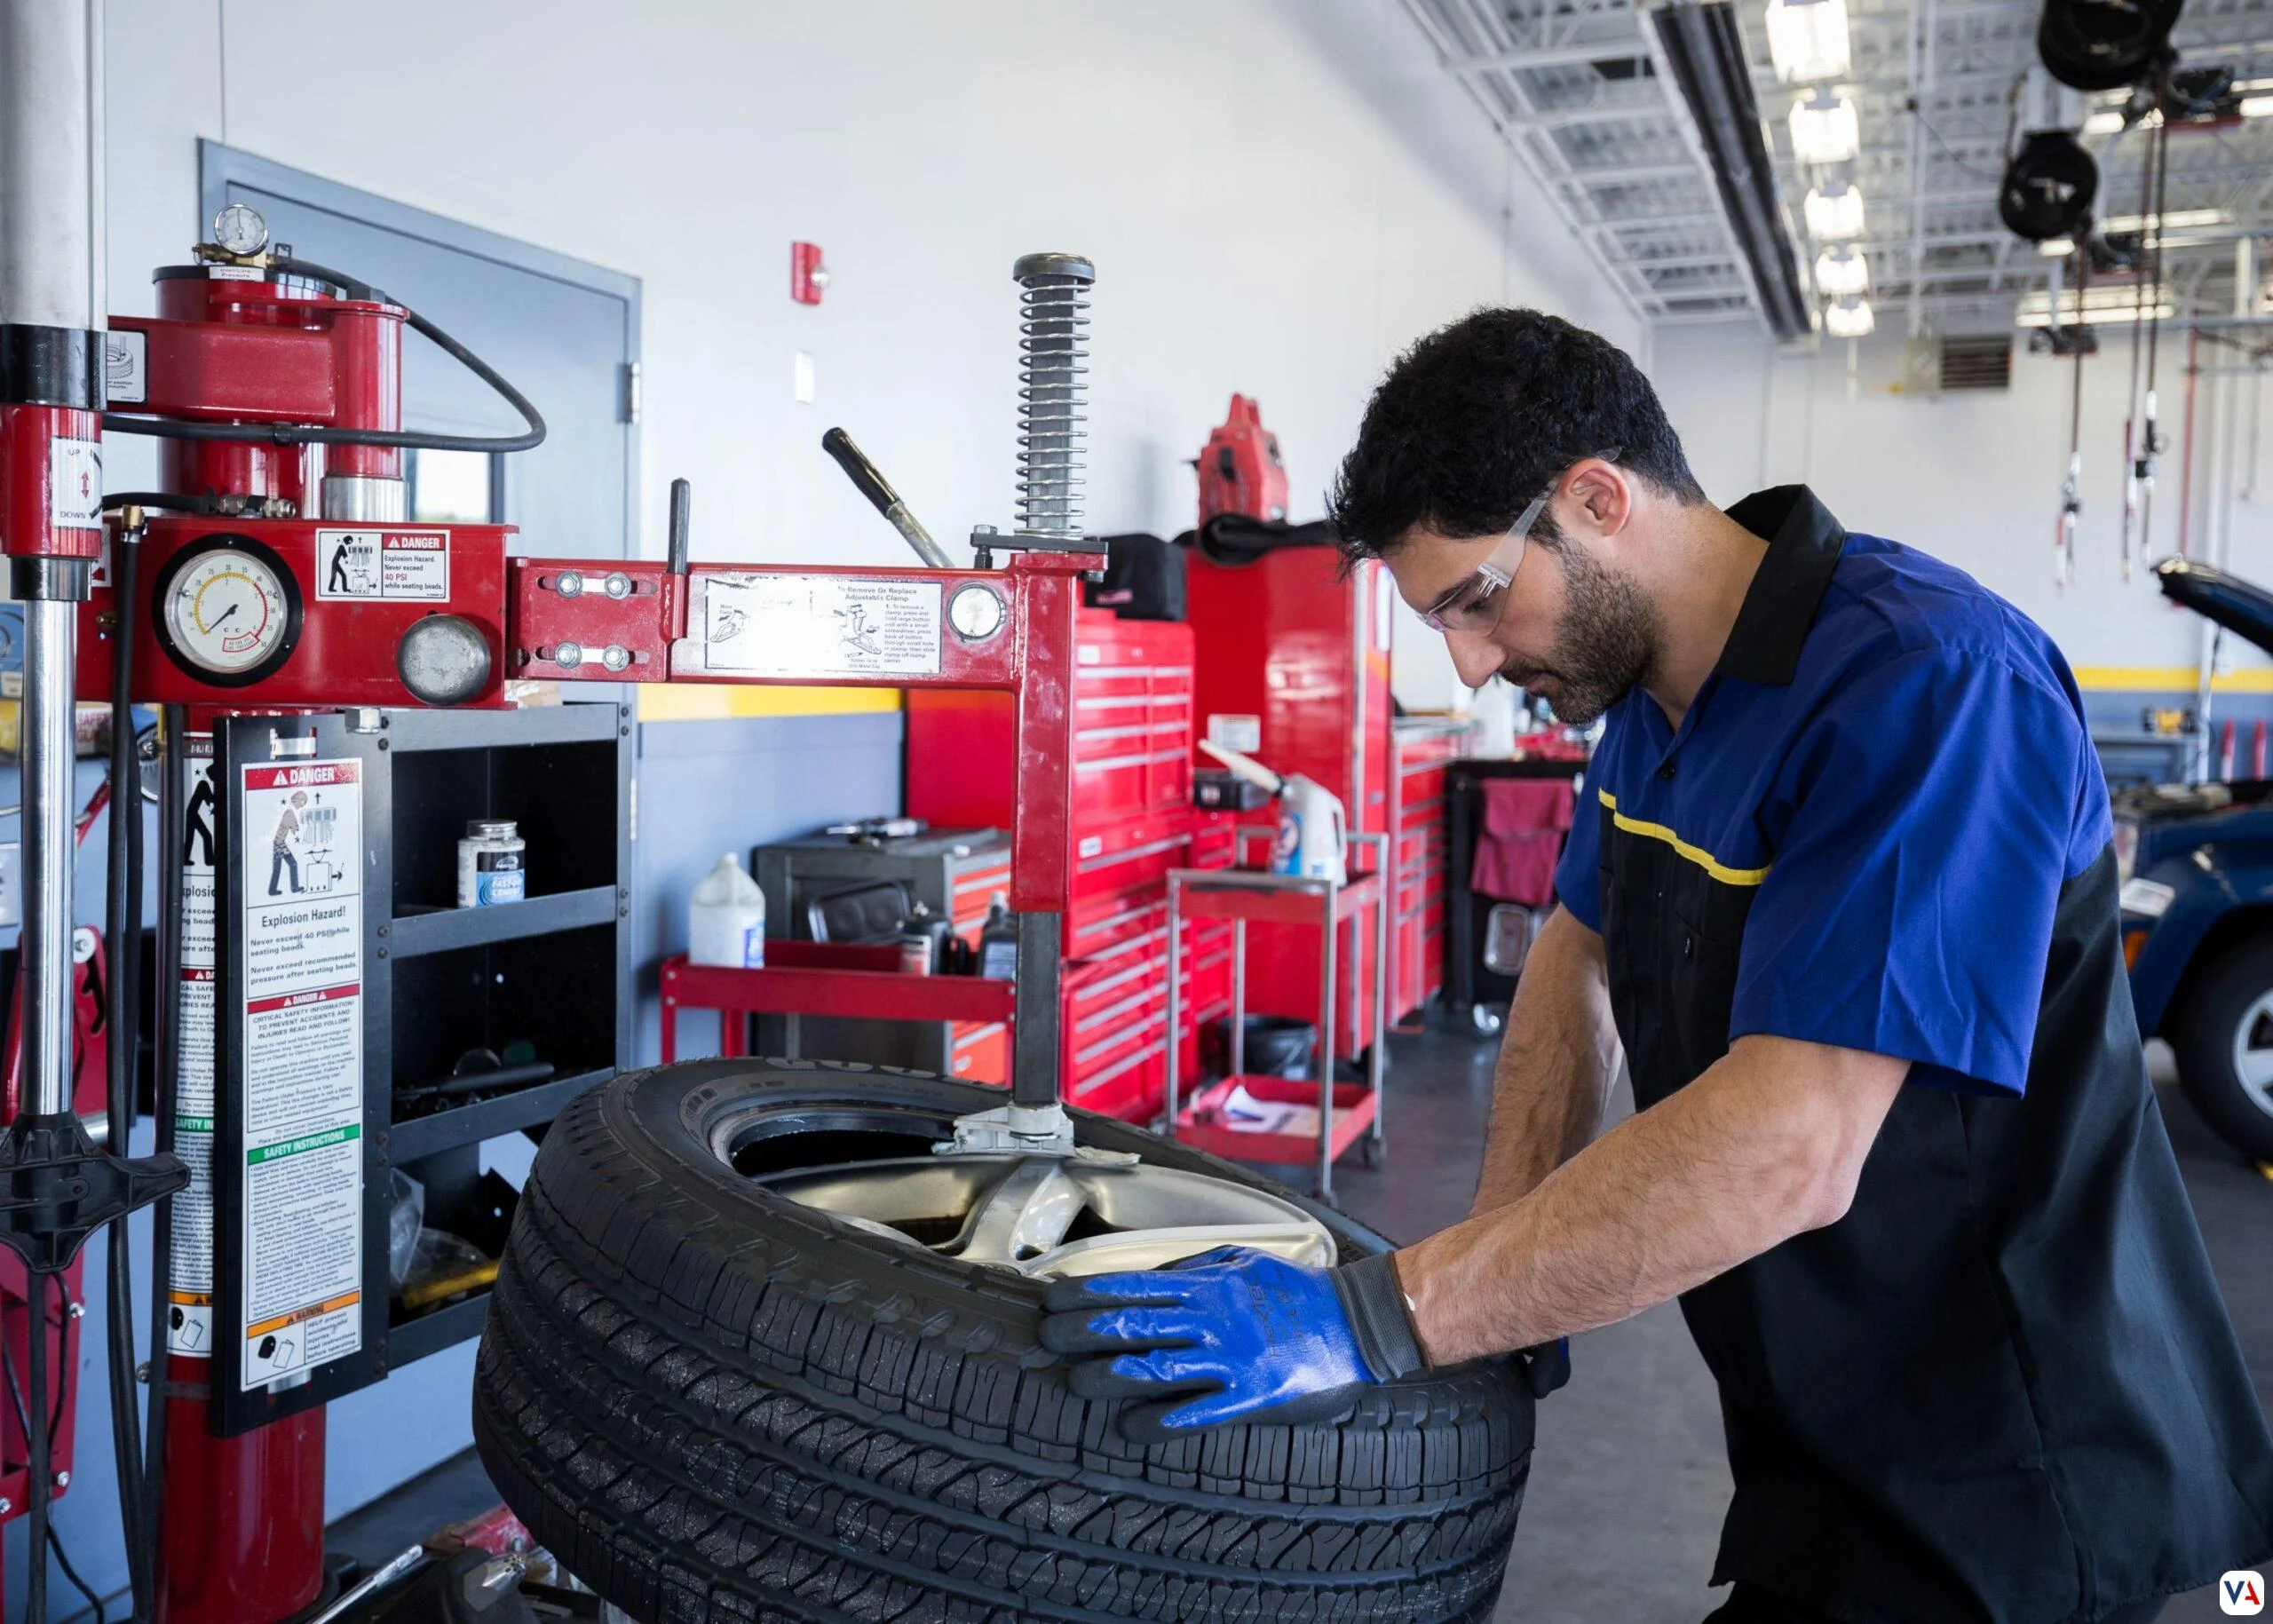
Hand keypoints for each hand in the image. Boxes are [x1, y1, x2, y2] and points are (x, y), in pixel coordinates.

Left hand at [1038, 1246, 1424, 1442]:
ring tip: (1076, 1383)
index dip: (1083, 1294)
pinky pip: (1196, 1412)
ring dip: (1107, 1375)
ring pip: (1153, 1366)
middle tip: (1046, 1340)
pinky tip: (1130, 1427)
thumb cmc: (1295, 1292)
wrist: (1357, 1323)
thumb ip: (1192, 1272)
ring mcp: (1230, 1358)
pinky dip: (1158, 1421)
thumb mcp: (1241, 1263)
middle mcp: (1211, 1318)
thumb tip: (1144, 1278)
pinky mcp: (1253, 1395)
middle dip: (1079, 1331)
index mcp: (1205, 1284)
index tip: (1049, 1301)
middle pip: (1130, 1324)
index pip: (1129, 1286)